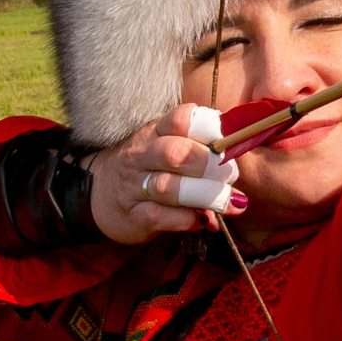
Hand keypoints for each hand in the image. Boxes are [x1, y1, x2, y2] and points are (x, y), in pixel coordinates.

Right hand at [85, 104, 246, 243]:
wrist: (97, 194)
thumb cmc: (147, 167)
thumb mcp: (166, 145)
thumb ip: (201, 146)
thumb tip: (244, 149)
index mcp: (154, 132)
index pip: (181, 119)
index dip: (211, 129)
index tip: (231, 143)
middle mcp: (141, 156)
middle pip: (175, 152)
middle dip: (210, 164)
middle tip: (232, 176)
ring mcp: (133, 187)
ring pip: (168, 187)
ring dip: (205, 195)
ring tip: (229, 202)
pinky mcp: (132, 217)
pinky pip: (159, 217)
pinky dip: (186, 219)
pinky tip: (203, 221)